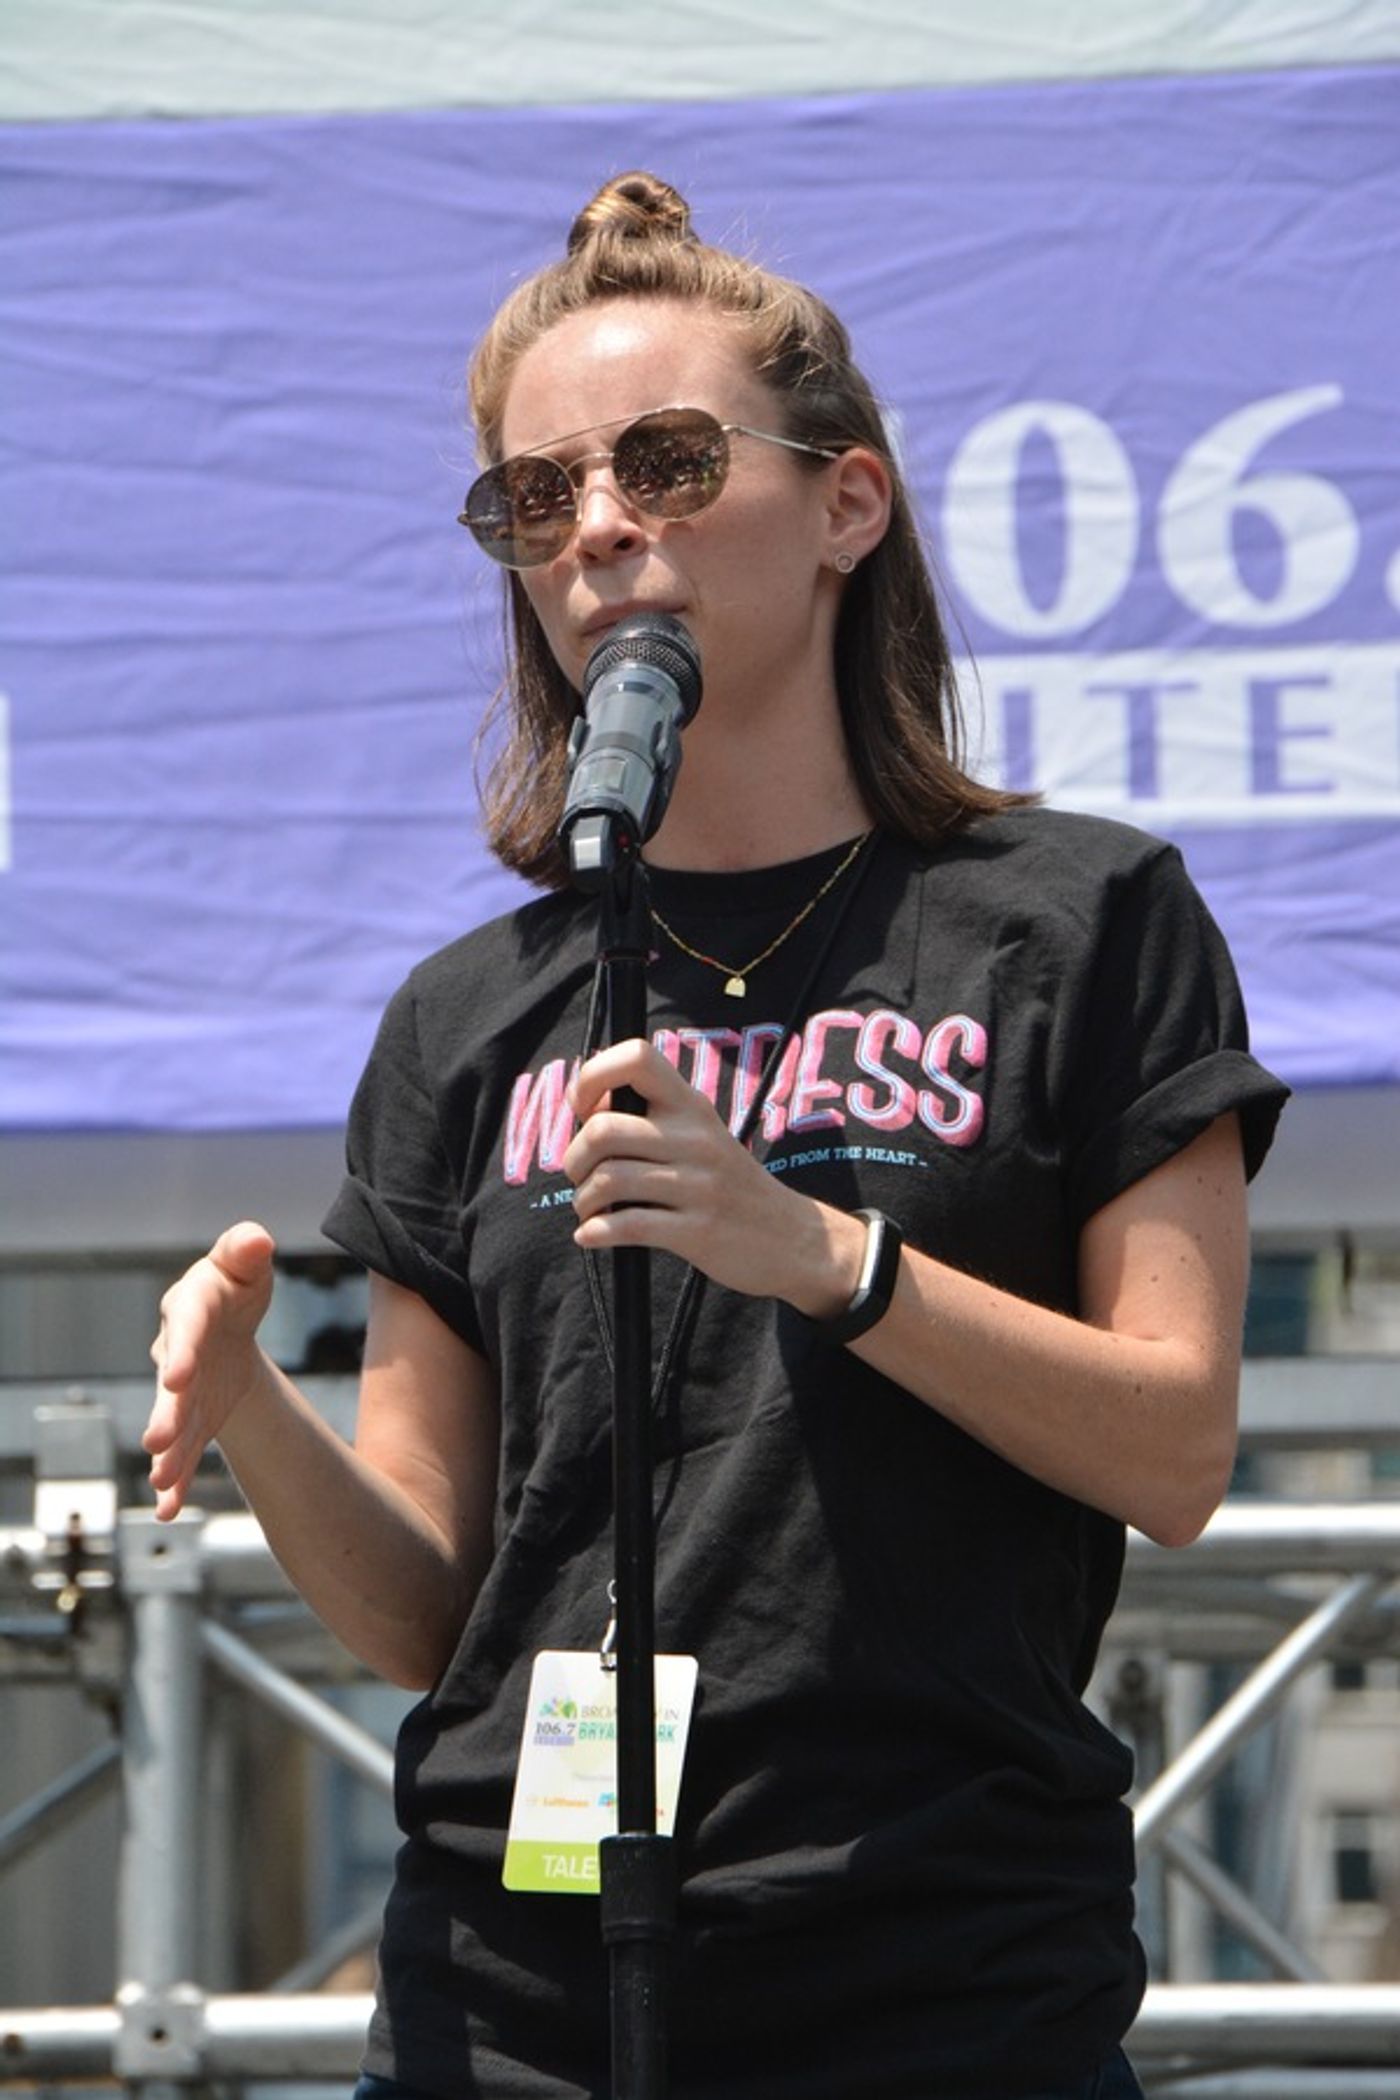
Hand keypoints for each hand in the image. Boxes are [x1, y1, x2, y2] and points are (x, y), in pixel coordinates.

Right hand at [144, 1222, 276, 1519]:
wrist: (228, 1320)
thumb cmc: (236, 1282)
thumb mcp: (245, 1260)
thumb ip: (247, 1248)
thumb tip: (258, 1240)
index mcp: (190, 1309)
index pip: (186, 1330)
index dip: (181, 1352)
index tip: (177, 1377)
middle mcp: (178, 1354)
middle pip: (171, 1388)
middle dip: (165, 1414)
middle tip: (156, 1441)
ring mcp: (183, 1392)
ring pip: (174, 1426)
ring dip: (168, 1455)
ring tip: (161, 1483)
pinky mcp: (194, 1419)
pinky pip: (185, 1453)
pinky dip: (178, 1480)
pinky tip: (168, 1509)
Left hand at [563, 1040, 861, 1314]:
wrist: (792, 1238)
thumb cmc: (731, 1185)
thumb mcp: (702, 1136)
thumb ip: (653, 1118)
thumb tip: (587, 1108)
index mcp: (692, 1106)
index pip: (636, 1057)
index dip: (593, 1076)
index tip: (584, 1109)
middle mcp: (695, 1138)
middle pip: (603, 1130)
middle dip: (574, 1158)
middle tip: (582, 1175)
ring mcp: (698, 1185)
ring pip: (607, 1180)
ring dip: (584, 1201)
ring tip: (592, 1209)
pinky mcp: (697, 1231)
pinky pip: (625, 1225)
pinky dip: (595, 1232)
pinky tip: (593, 1235)